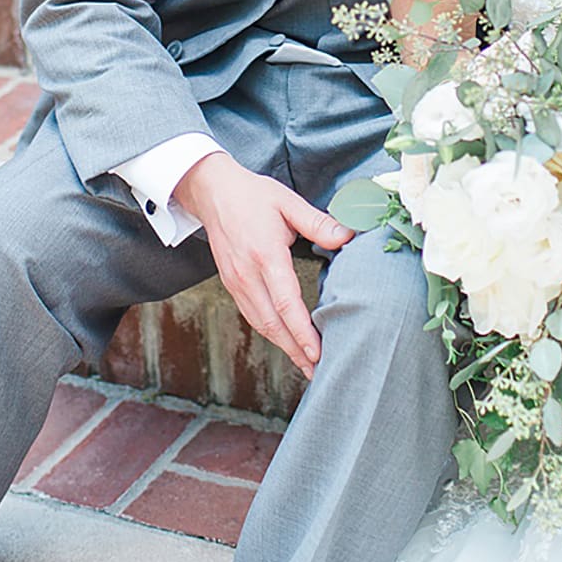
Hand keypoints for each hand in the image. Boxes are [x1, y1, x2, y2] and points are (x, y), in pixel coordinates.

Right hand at [174, 152, 352, 378]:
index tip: (318, 352)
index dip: (302, 331)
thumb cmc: (253, 195)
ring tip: (305, 364)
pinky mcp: (231, 283)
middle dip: (296, 350)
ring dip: (283, 346)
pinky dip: (270, 332)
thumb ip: (318, 223)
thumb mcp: (288, 202)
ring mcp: (236, 281)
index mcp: (265, 254)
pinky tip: (285, 341)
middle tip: (318, 370)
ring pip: (261, 323)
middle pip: (273, 323)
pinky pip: (252, 315)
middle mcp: (247, 274)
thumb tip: (348, 236)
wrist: (212, 191)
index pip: (286, 302)